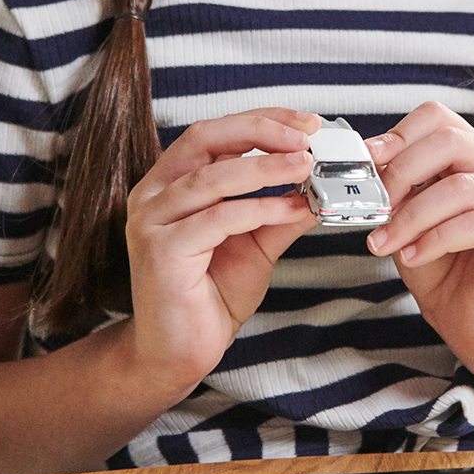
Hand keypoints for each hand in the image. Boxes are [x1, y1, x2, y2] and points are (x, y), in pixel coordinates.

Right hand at [123, 108, 321, 386]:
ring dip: (266, 168)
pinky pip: (217, 219)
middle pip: (206, 139)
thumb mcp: (256, 244)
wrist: (181, 352)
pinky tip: (290, 209)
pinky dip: (259, 209)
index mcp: (170, 183)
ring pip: (212, 179)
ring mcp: (151, 222)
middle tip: (306, 136)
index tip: (305, 123)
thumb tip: (323, 181)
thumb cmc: (211, 295)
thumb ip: (282, 210)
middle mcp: (153, 195)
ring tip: (306, 166)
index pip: (213, 133)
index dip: (260, 121)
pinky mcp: (160, 251)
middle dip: (261, 131)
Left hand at [363, 101, 473, 367]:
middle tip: (374, 207)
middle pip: (450, 142)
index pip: (440, 119)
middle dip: (401, 173)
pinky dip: (434, 239)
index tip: (367, 162)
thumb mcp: (410, 219)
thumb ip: (399, 188)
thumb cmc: (444, 271)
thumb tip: (369, 159)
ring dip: (412, 216)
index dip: (399, 136)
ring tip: (385, 242)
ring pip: (460, 187)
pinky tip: (413, 257)